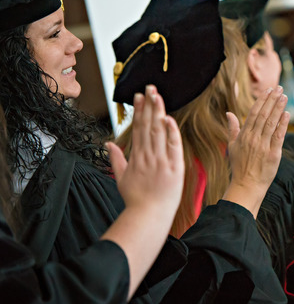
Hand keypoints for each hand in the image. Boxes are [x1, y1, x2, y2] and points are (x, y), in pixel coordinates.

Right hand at [106, 85, 183, 221]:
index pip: (138, 129)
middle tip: (149, 87)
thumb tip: (108, 144)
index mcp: (136, 157)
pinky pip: (173, 146)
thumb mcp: (121, 178)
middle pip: (148, 126)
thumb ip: (116, 159)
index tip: (138, 96)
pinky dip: (171, 132)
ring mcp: (161, 161)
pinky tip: (168, 118)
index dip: (139, 111)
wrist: (148, 216)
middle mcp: (148, 156)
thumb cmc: (136, 200)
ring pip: (159, 132)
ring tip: (157, 95)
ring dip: (159, 112)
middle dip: (148, 105)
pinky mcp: (174, 168)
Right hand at [223, 86, 289, 215]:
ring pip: (272, 123)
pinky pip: (279, 136)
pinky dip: (283, 124)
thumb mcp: (232, 146)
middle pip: (264, 114)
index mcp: (244, 135)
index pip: (254, 113)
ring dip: (279, 108)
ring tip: (284, 96)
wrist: (246, 186)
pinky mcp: (273, 154)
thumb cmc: (239, 167)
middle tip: (280, 88)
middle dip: (272, 100)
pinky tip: (287, 114)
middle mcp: (253, 138)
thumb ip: (232, 128)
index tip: (269, 90)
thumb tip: (229, 113)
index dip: (262, 100)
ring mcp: (263, 146)